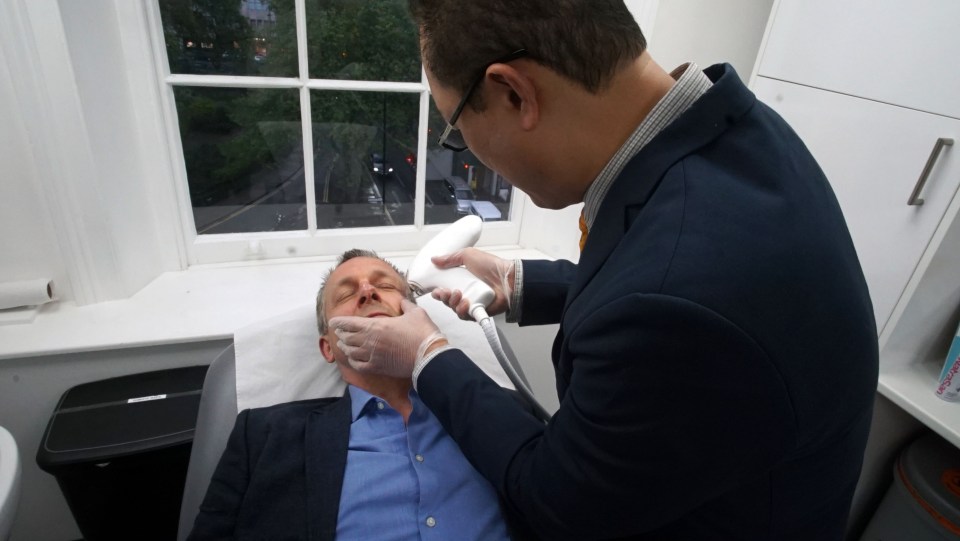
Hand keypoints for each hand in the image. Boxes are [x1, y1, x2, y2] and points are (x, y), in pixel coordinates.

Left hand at [329, 299, 447, 377]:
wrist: (429, 356)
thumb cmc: (423, 333)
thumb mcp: (415, 312)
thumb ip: (405, 305)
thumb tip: (402, 300)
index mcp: (376, 325)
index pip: (349, 323)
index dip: (339, 322)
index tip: (333, 322)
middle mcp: (370, 341)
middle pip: (347, 338)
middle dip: (341, 334)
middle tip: (339, 333)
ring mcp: (372, 356)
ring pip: (350, 352)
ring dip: (345, 347)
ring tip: (342, 345)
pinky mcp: (378, 368)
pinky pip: (358, 365)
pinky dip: (353, 361)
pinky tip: (353, 359)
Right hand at [430, 248, 514, 318]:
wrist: (506, 278)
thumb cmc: (490, 266)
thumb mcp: (468, 255)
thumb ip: (450, 258)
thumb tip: (434, 259)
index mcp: (461, 281)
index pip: (445, 290)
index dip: (438, 292)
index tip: (436, 290)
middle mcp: (465, 293)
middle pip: (448, 301)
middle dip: (444, 298)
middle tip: (447, 292)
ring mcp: (472, 304)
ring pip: (455, 309)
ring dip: (453, 303)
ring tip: (459, 295)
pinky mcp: (478, 312)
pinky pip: (466, 316)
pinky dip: (463, 311)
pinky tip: (466, 303)